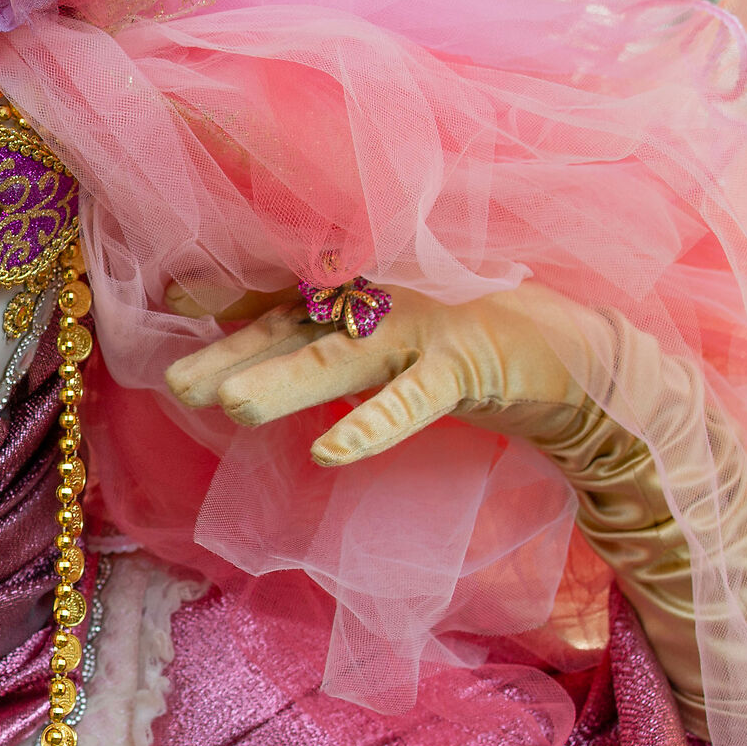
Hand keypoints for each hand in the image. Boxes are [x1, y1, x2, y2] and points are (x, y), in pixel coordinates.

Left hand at [163, 278, 746, 745]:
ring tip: (229, 406)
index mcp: (359, 294)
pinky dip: (372, 423)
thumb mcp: (386, 347)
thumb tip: (238, 364)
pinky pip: (414, 397)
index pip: (273, 301)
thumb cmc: (467, 350)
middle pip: (289, 329)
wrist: (582, 360)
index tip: (164, 321)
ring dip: (282, 380)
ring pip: (338, 358)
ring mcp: (424, 325)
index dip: (220, 311)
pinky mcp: (470, 359)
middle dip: (231, 355)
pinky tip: (329, 451)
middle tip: (176, 384)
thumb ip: (321, 346)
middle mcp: (382, 299)